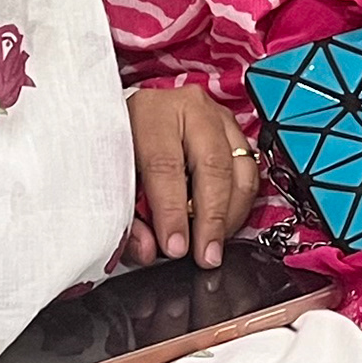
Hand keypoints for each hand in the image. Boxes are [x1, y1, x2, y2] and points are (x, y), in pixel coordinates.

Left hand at [124, 82, 261, 266]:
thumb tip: (149, 250)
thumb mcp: (112, 180)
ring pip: (239, 169)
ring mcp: (216, 116)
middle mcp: (188, 108)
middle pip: (213, 165)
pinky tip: (224, 226)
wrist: (131, 120)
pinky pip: (249, 170)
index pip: (165, 165)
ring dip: (230, 215)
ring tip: (215, 245)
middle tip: (205, 254)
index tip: (176, 247)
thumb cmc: (120, 149)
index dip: (172, 212)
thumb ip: (128, 220)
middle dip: (211, 218)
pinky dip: (239, 205)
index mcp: (149, 112)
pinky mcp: (234, 130)